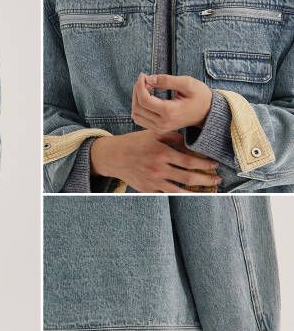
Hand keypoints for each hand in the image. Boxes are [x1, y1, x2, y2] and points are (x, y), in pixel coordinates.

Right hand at [90, 130, 220, 192]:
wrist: (114, 156)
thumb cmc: (135, 143)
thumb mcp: (154, 134)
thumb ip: (174, 138)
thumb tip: (193, 144)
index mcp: (162, 153)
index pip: (190, 161)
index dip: (205, 164)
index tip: (214, 165)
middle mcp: (158, 169)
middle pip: (188, 178)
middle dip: (206, 180)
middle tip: (217, 179)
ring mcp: (153, 181)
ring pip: (180, 191)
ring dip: (196, 192)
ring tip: (207, 191)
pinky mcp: (147, 190)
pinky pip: (167, 195)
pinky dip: (179, 195)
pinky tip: (188, 194)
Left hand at [131, 72, 212, 132]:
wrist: (207, 113)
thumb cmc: (200, 96)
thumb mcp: (187, 83)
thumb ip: (167, 80)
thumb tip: (148, 79)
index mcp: (170, 112)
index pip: (144, 100)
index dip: (139, 86)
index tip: (143, 75)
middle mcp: (162, 123)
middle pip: (137, 108)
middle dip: (137, 90)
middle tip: (145, 79)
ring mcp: (159, 128)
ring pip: (136, 115)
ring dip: (136, 99)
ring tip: (147, 87)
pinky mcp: (157, 129)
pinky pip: (140, 119)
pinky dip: (139, 107)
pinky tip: (147, 96)